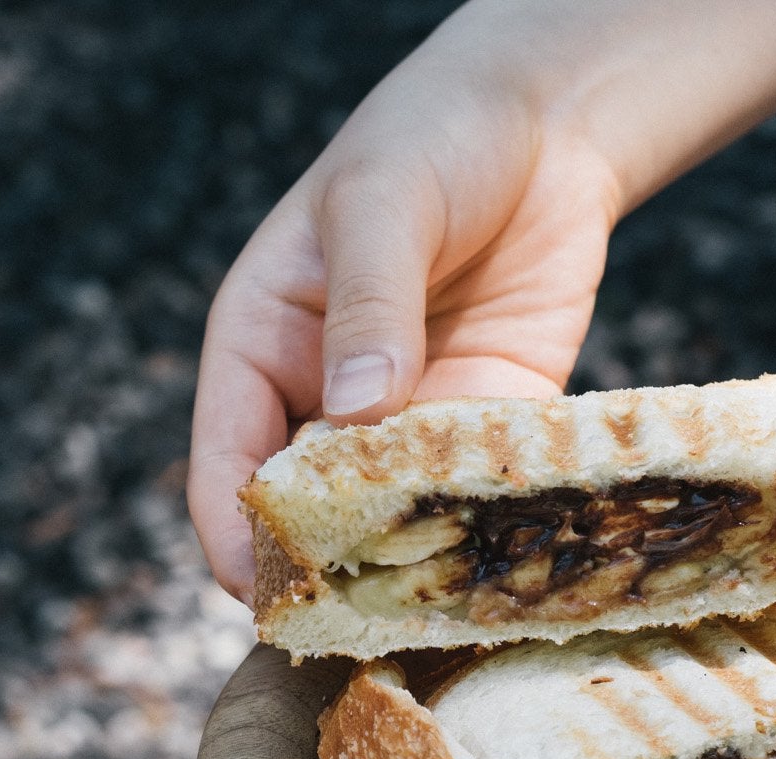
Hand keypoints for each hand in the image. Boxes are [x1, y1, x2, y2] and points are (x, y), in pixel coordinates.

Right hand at [186, 29, 616, 598]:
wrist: (548, 120)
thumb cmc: (431, 140)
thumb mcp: (382, 206)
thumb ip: (367, 306)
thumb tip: (353, 412)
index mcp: (261, 347)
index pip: (227, 462)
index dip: (240, 533)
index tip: (270, 587)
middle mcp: (325, 400)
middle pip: (308, 511)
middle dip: (327, 565)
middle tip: (360, 621)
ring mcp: (408, 421)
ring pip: (394, 517)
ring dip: (412, 559)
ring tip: (436, 609)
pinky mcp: (487, 425)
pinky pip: (477, 491)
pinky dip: (487, 526)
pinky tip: (504, 560)